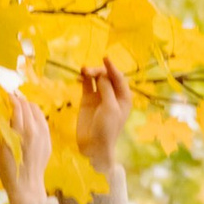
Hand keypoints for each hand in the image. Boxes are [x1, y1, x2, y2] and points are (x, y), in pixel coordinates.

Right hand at [0, 94, 51, 203]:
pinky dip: (35, 116)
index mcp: (22, 130)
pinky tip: (29, 119)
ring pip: (38, 112)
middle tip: (11, 98)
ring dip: (28, 106)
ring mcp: (44, 135)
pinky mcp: (49, 140)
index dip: (11, 98)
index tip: (5, 94)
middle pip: (28, 106)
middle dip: (20, 100)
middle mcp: (36, 129)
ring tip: (20, 106)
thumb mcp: (0, 147)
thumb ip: (3, 127)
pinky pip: (43, 121)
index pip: (18, 106)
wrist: (26, 185)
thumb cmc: (9, 168)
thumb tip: (3, 112)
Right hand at [75, 56, 132, 173]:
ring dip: (91, 73)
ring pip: (96, 79)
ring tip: (83, 71)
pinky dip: (84, 79)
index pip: (119, 78)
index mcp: (124, 97)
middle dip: (99, 71)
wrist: (94, 146)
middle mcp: (113, 94)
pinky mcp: (88, 100)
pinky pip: (87, 85)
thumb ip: (107, 90)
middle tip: (89, 72)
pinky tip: (79, 75)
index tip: (105, 58)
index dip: (112, 67)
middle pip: (107, 76)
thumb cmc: (107, 128)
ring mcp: (100, 97)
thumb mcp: (110, 108)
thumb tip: (102, 76)